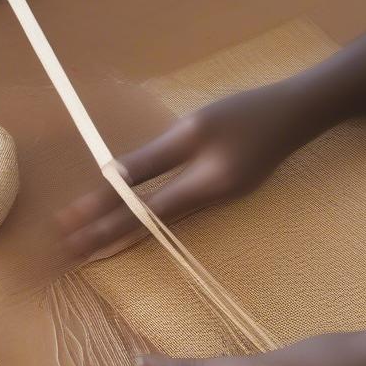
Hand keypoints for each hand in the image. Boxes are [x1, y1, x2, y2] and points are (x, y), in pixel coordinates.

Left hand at [57, 80, 324, 261]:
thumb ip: (154, 157)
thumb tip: (112, 178)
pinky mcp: (220, 192)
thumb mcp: (195, 129)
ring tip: (86, 243)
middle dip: (104, 237)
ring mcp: (215, 201)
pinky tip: (129, 223)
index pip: (140, 213)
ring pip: (158, 224)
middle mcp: (207, 203)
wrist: (300, 113)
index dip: (102, 221)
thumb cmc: (247, 113)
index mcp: (202, 188)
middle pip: (146, 227)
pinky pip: (172, 213)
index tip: (68, 230)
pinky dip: (145, 221)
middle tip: (65, 253)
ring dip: (121, 231)